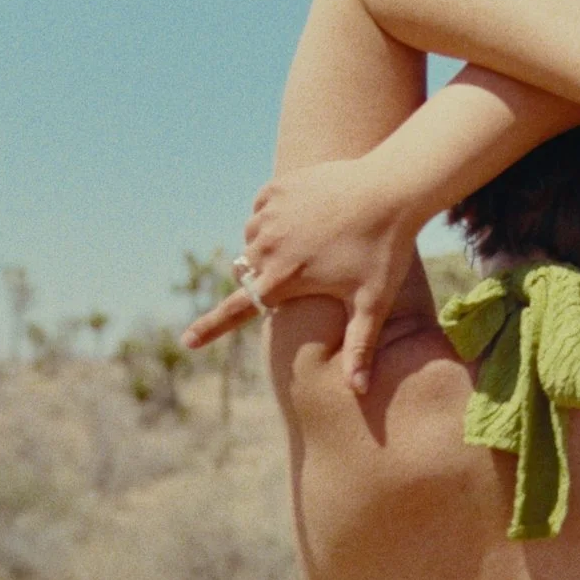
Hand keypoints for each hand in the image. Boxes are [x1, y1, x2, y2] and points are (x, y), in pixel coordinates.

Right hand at [180, 157, 417, 393]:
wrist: (390, 190)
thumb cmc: (384, 250)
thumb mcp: (372, 302)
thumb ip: (360, 346)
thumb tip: (359, 391)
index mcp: (283, 278)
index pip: (238, 309)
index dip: (211, 328)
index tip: (188, 342)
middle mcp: (268, 246)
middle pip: (251, 272)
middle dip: (267, 277)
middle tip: (308, 271)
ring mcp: (270, 214)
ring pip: (254, 239)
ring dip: (270, 246)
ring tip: (311, 243)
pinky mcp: (277, 188)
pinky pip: (263, 209)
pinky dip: (275, 216)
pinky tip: (305, 217)